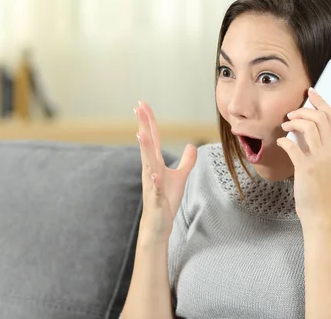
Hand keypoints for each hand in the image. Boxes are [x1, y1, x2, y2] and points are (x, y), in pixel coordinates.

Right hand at [135, 101, 197, 244]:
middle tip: (138, 108)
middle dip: (144, 126)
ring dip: (146, 149)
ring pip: (148, 163)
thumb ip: (186, 161)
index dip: (149, 121)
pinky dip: (155, 180)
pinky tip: (154, 173)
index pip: (153, 138)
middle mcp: (151, 170)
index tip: (142, 104)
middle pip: (148, 144)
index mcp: (156, 163)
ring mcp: (152, 184)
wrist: (157, 225)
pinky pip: (156, 188)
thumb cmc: (166, 200)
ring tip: (142, 133)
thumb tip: (192, 145)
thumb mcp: (180, 177)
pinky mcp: (157, 198)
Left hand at [277, 88, 330, 221]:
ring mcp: (319, 159)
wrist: (319, 210)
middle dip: (304, 109)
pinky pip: (292, 146)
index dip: (322, 101)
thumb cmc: (322, 186)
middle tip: (292, 113)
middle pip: (321, 117)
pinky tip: (281, 142)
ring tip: (286, 125)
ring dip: (294, 122)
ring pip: (308, 127)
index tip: (312, 92)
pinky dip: (284, 141)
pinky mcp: (305, 168)